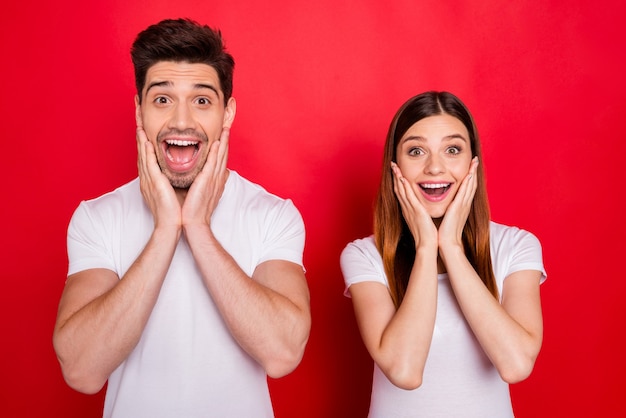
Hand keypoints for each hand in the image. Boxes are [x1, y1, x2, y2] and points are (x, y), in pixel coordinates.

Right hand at [136, 105, 181, 229]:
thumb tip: (201, 169)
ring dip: (140, 134)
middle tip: (136, 111)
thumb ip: (182, 176)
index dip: (146, 135)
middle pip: (142, 147)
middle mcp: (149, 175)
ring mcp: (149, 178)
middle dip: (139, 128)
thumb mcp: (179, 188)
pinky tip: (145, 139)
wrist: (173, 225)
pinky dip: (146, 151)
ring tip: (138, 118)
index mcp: (154, 176)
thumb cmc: (177, 210)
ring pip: (143, 152)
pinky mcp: (154, 183)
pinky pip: (148, 164)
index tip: (145, 121)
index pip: (149, 151)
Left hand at [181, 126, 229, 227]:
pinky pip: (212, 164)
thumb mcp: (204, 195)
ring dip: (223, 142)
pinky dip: (216, 153)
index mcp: (215, 181)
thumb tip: (213, 176)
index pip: (221, 160)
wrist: (194, 223)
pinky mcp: (206, 182)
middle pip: (224, 156)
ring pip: (220, 157)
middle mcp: (217, 178)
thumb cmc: (195, 210)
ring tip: (225, 129)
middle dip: (226, 141)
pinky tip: (217, 143)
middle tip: (228, 126)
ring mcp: (213, 180)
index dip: (224, 147)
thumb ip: (208, 183)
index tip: (224, 136)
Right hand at [391, 162, 437, 249]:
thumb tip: (422, 209)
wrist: (426, 245)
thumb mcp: (422, 221)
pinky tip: (403, 178)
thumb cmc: (426, 235)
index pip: (401, 193)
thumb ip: (421, 213)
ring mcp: (410, 209)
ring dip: (397, 178)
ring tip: (394, 167)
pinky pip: (409, 196)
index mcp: (408, 211)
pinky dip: (404, 187)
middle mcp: (406, 209)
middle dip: (395, 176)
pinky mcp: (416, 211)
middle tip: (392, 165)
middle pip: (398, 189)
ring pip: (401, 191)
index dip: (398, 182)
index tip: (396, 172)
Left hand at [438, 157, 478, 250]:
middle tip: (475, 160)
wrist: (448, 243)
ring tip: (474, 162)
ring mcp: (463, 205)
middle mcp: (465, 204)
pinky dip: (467, 182)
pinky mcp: (458, 207)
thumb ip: (449, 210)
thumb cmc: (446, 232)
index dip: (470, 177)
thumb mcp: (449, 218)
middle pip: (472, 184)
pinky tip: (469, 174)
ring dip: (472, 173)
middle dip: (474, 171)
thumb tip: (447, 206)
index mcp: (462, 206)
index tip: (471, 167)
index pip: (468, 188)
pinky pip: (464, 192)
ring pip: (470, 185)